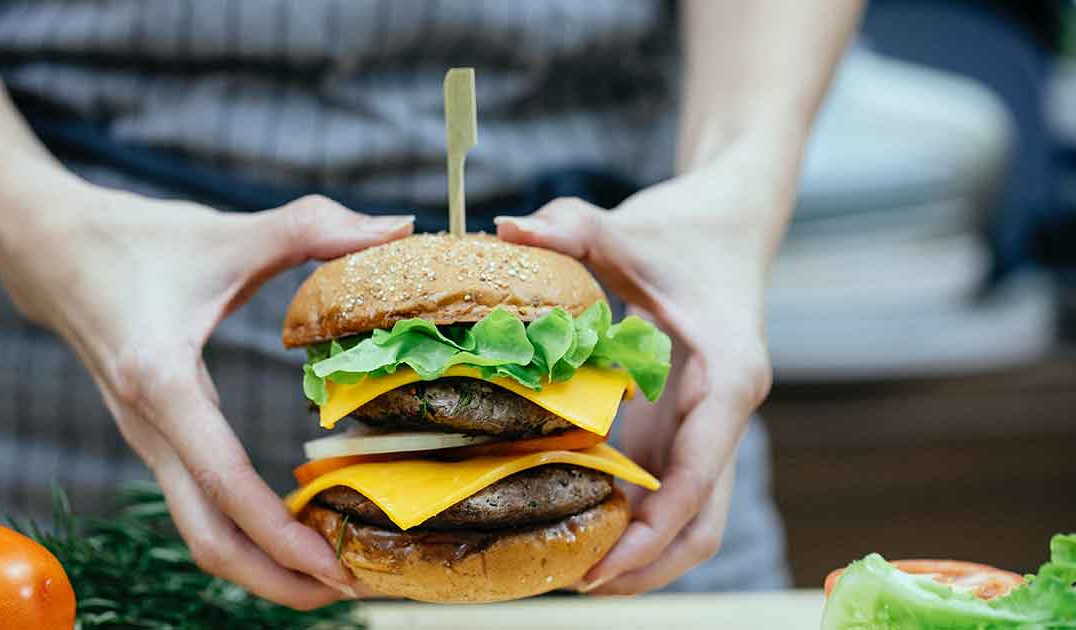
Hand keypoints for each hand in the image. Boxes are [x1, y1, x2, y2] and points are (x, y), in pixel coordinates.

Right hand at [0, 177, 412, 608]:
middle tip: (347, 591)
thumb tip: (397, 227)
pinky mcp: (154, 438)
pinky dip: (244, 532)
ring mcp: (147, 440)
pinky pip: (198, 505)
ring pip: (200, 532)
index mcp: (162, 383)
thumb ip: (314, 226)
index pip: (225, 482)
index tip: (335, 565)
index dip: (280, 534)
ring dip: (261, 565)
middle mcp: (148, 427)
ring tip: (330, 574)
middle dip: (276, 579)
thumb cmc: (133, 239)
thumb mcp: (227, 232)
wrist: (48, 248)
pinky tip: (292, 527)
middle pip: (207, 539)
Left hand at [496, 152, 788, 594]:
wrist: (729, 223)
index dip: (654, 531)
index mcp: (727, 376)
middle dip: (648, 564)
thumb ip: (574, 225)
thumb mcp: (627, 226)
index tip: (603, 566)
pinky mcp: (689, 426)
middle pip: (703, 521)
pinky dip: (633, 518)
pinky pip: (668, 491)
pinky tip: (579, 519)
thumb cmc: (683, 229)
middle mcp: (726, 414)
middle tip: (577, 582)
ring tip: (573, 570)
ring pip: (691, 517)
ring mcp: (709, 426)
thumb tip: (508, 228)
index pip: (699, 475)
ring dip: (643, 552)